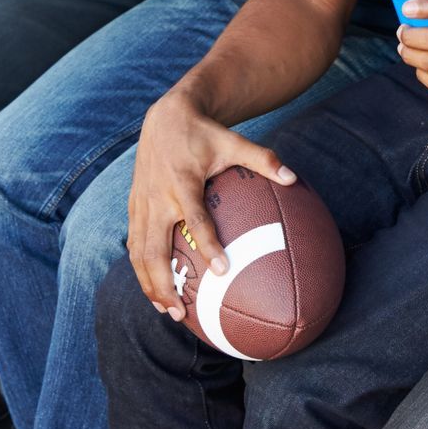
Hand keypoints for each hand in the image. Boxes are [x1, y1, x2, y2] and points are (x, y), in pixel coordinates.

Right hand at [126, 85, 296, 317]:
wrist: (165, 118)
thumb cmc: (206, 134)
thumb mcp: (235, 141)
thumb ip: (264, 160)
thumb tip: (293, 179)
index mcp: (184, 182)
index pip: (195, 217)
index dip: (208, 244)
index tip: (223, 270)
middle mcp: (158, 197)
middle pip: (154, 248)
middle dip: (164, 282)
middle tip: (181, 310)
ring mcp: (142, 204)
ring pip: (139, 252)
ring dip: (149, 283)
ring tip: (166, 310)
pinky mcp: (134, 207)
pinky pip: (134, 244)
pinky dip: (141, 269)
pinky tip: (156, 289)